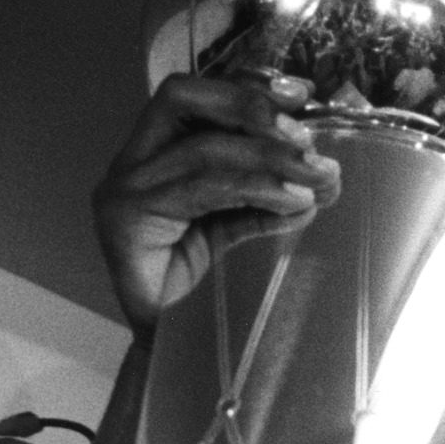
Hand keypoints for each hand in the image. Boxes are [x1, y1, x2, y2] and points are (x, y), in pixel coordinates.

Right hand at [92, 73, 341, 340]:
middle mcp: (133, 164)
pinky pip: (198, 189)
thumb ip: (266, 201)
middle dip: (251, 110)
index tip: (301, 95)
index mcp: (156, 157)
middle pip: (181, 99)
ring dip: (269, 159)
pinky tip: (293, 203)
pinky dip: (254, 190)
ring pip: (201, 150)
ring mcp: (124, 189)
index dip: (246, 88)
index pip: (194, 98)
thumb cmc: (200, 297)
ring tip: (316, 178)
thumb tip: (319, 178)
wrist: (171, 355)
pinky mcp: (126, 219)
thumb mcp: (239, 231)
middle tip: (306, 138)